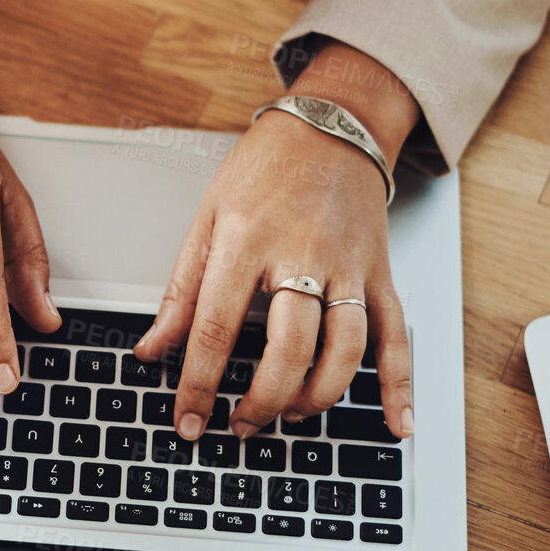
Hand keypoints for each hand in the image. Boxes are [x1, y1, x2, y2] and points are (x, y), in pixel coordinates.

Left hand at [133, 42, 419, 440]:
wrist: (330, 125)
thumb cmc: (263, 170)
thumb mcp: (205, 219)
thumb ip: (180, 291)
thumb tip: (150, 349)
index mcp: (245, 241)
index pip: (215, 327)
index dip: (197, 384)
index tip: (188, 422)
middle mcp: (300, 256)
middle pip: (288, 348)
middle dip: (262, 401)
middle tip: (240, 425)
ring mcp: (347, 266)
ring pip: (344, 350)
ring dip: (317, 397)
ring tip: (289, 415)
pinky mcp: (379, 273)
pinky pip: (396, 335)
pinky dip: (399, 385)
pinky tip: (395, 423)